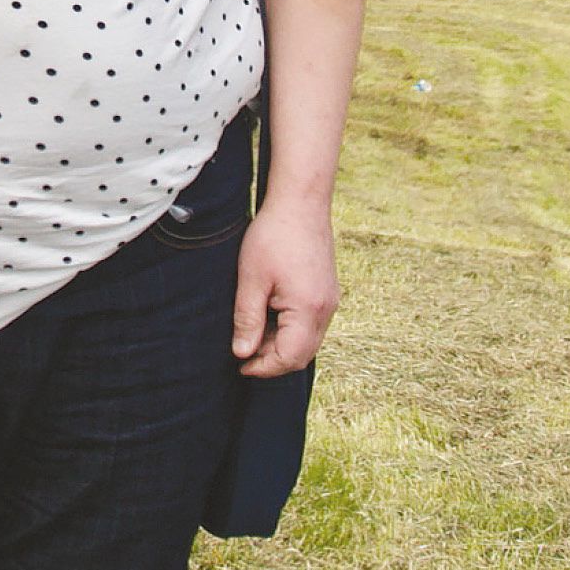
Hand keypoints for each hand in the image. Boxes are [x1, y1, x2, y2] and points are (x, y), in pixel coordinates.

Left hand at [229, 203, 336, 376]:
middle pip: (302, 354)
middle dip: (273, 360)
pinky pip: (312, 324)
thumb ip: (248, 320)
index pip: (290, 358)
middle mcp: (326, 310)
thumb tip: (242, 353)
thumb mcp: (251, 279)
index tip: (240, 364)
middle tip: (244, 351)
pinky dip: (291, 330)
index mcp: (308, 309)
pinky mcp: (327, 292)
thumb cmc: (274, 235)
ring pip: (308, 341)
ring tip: (253, 331)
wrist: (301, 202)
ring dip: (281, 345)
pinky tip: (269, 315)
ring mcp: (330, 301)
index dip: (264, 367)